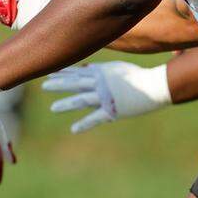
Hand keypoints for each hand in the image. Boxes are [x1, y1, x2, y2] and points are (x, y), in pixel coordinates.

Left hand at [42, 62, 171, 133]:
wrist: (153, 86)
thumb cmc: (137, 75)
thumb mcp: (117, 68)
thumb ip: (100, 68)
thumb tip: (86, 67)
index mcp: (101, 72)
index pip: (78, 71)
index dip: (63, 72)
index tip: (49, 72)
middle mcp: (100, 83)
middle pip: (75, 83)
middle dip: (59, 84)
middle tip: (43, 85)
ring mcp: (105, 96)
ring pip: (81, 99)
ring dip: (66, 103)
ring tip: (53, 108)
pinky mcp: (112, 110)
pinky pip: (95, 118)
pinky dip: (84, 124)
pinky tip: (73, 129)